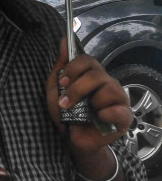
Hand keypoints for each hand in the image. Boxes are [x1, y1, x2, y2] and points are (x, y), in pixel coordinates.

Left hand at [46, 38, 132, 155]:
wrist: (72, 140)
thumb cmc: (67, 114)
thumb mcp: (56, 89)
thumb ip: (61, 66)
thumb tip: (63, 41)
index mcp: (93, 76)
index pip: (88, 60)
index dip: (74, 68)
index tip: (62, 83)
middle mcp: (108, 84)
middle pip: (97, 74)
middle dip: (77, 88)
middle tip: (66, 102)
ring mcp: (118, 100)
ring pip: (109, 89)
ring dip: (90, 102)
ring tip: (84, 113)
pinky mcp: (124, 118)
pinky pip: (120, 110)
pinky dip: (106, 113)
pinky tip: (98, 118)